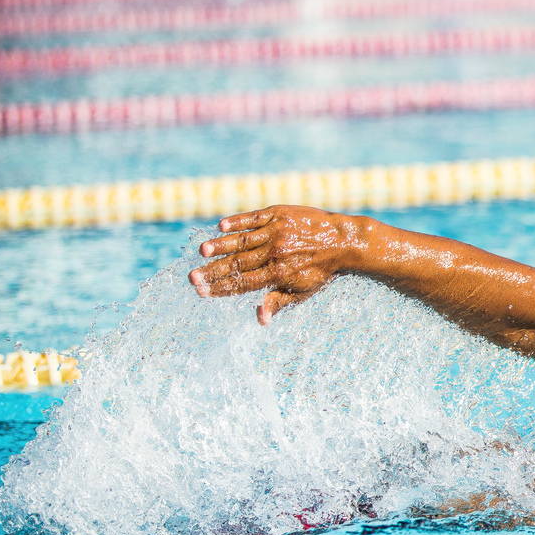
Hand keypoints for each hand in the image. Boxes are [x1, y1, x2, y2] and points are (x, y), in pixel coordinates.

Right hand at [189, 205, 364, 324]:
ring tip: (202, 251)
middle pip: (238, 264)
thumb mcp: (302, 291)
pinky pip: (254, 218)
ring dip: (221, 246)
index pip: (244, 283)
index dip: (221, 288)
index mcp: (280, 274)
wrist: (343, 240)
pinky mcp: (279, 214)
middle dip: (213, 272)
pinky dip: (238, 222)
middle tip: (191, 277)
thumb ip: (277, 302)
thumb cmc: (320, 270)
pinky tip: (221, 227)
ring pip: (243, 240)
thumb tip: (259, 320)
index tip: (200, 291)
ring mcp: (277, 232)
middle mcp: (276, 253)